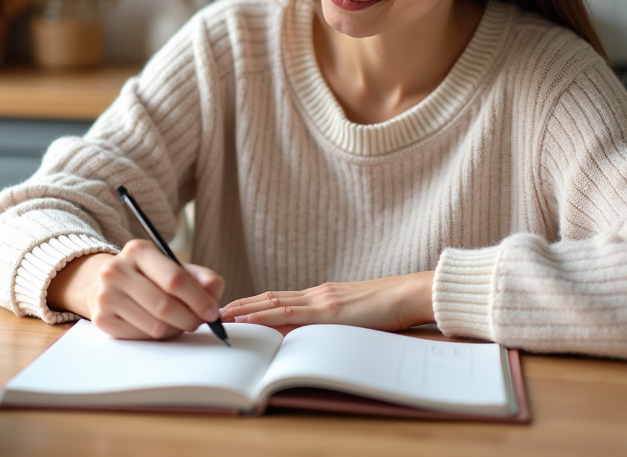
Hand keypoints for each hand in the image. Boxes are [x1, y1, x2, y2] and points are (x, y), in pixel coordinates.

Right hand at [47, 240, 224, 339]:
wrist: (107, 282)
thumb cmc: (149, 276)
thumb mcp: (174, 267)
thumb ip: (201, 278)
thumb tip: (214, 295)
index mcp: (139, 250)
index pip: (174, 279)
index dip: (198, 299)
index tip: (212, 312)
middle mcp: (116, 270)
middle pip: (165, 306)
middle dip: (190, 319)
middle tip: (199, 322)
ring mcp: (106, 295)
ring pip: (155, 326)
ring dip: (175, 329)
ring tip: (179, 322)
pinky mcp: (102, 319)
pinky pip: (141, 337)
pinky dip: (157, 336)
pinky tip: (159, 325)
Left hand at [220, 272, 435, 334]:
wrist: (409, 294)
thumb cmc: (390, 307)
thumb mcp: (357, 314)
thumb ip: (337, 320)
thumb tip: (322, 334)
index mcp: (324, 295)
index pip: (281, 298)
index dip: (256, 303)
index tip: (236, 308)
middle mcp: (317, 294)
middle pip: (270, 298)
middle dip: (242, 305)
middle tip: (217, 312)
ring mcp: (321, 300)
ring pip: (273, 304)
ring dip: (245, 310)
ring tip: (223, 315)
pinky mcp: (328, 310)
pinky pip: (289, 313)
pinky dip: (264, 317)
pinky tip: (248, 319)